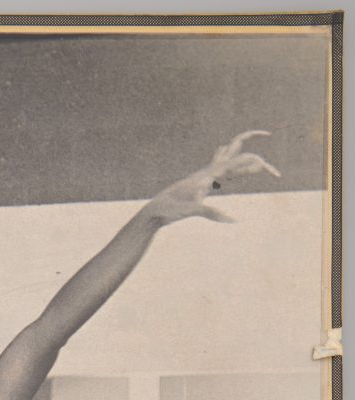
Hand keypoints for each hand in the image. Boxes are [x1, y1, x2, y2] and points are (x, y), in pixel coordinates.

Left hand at [145, 130, 280, 224]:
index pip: (239, 163)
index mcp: (209, 173)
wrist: (154, 210)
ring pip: (225, 159)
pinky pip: (215, 170)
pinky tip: (224, 169)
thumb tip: (233, 220)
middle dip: (253, 156)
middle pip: (234, 154)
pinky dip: (225, 166)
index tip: (273, 173)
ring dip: (240, 156)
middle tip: (270, 152)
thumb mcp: (192, 211)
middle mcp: (207, 171)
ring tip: (253, 157)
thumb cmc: (170, 209)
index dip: (257, 165)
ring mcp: (202, 176)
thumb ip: (212, 213)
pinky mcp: (198, 185)